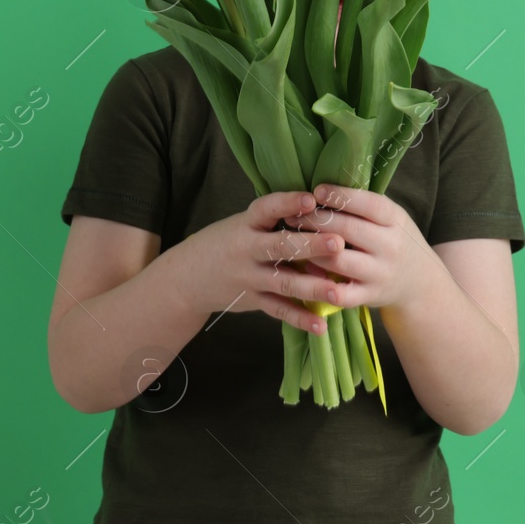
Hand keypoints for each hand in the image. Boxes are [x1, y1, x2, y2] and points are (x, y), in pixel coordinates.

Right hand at [169, 190, 346, 334]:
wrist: (187, 279)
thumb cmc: (226, 244)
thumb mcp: (242, 225)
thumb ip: (275, 222)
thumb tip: (320, 217)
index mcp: (245, 225)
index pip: (266, 209)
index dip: (287, 203)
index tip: (311, 198)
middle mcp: (247, 250)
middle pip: (280, 246)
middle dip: (310, 245)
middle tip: (338, 243)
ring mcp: (249, 278)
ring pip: (283, 282)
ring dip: (312, 287)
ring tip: (337, 291)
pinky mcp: (253, 301)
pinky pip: (278, 310)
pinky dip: (300, 319)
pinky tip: (321, 325)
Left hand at [282, 184, 440, 311]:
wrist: (421, 283)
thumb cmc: (395, 240)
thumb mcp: (392, 218)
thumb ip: (364, 205)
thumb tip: (322, 187)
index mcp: (396, 220)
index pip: (368, 204)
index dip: (341, 196)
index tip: (316, 190)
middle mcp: (391, 246)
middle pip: (347, 230)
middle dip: (315, 220)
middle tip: (291, 215)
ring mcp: (381, 273)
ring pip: (338, 260)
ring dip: (311, 249)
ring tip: (292, 240)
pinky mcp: (370, 296)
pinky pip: (342, 294)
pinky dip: (320, 283)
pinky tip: (305, 271)